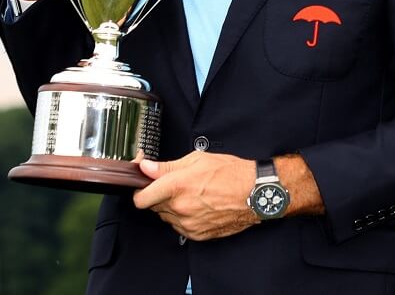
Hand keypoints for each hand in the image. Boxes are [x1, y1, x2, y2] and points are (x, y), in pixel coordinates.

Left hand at [133, 153, 257, 240]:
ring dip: (172, 207)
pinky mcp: (197, 234)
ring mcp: (188, 224)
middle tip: (175, 184)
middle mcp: (180, 208)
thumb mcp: (198, 159)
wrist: (255, 193)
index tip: (143, 185)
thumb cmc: (231, 173)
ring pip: (167, 217)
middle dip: (159, 195)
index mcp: (177, 186)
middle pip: (153, 207)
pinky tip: (199, 205)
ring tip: (192, 194)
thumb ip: (167, 166)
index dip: (139, 191)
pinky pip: (180, 227)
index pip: (140, 198)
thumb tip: (146, 168)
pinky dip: (184, 218)